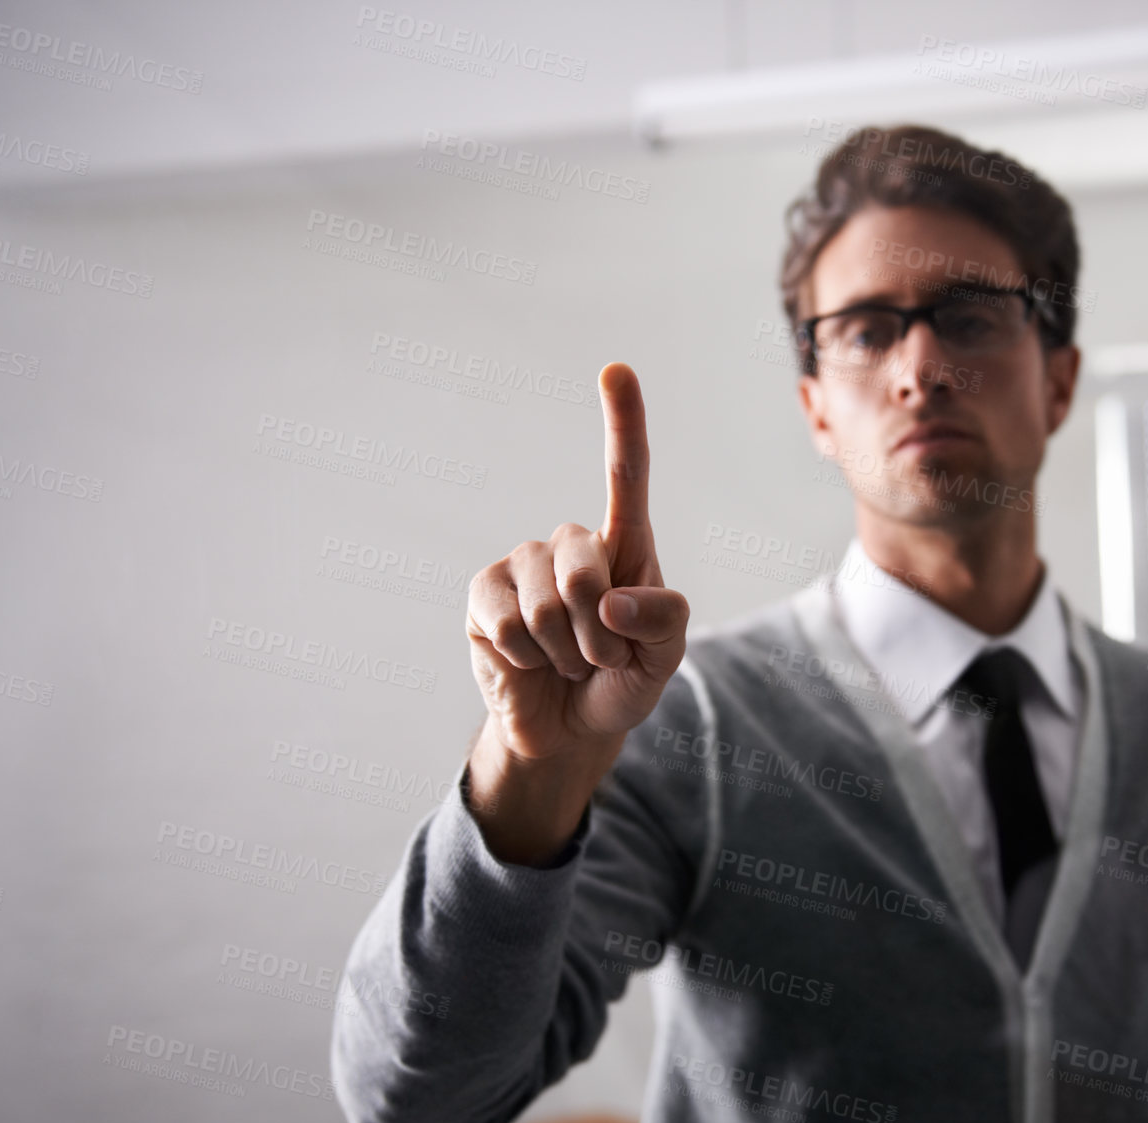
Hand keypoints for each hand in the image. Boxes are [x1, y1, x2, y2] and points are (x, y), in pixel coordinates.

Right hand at [466, 362, 689, 764]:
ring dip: (565, 651)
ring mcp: (521, 566)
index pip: (627, 475)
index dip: (623, 422)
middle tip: (602, 657)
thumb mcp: (665, 658)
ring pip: (546, 604)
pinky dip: (527, 655)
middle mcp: (570, 544)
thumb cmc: (622, 680)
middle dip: (600, 632)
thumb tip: (611, 601)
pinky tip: (529, 661)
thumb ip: (663, 622)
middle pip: (585, 569)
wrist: (568, 728)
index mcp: (624, 546)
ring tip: (568, 662)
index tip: (615, 369)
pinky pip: (507, 622)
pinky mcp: (481, 595)